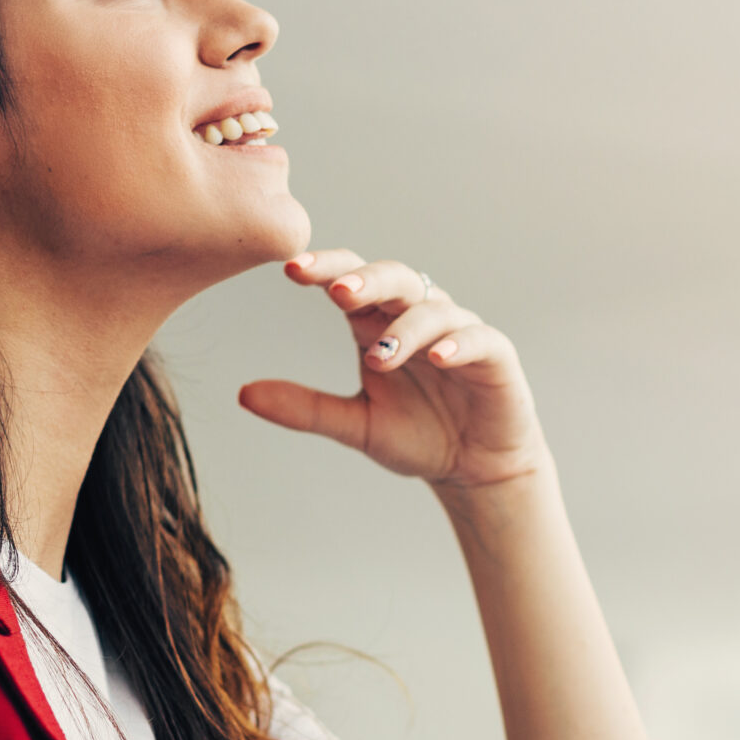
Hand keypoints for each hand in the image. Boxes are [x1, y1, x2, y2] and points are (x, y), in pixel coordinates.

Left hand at [239, 249, 547, 489]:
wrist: (474, 470)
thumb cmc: (418, 437)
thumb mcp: (356, 424)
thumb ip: (306, 408)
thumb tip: (243, 394)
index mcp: (378, 324)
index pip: (351, 281)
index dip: (326, 269)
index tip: (291, 270)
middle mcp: (417, 317)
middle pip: (393, 278)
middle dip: (365, 281)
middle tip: (337, 292)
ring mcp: (459, 332)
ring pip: (432, 307)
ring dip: (405, 328)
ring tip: (381, 356)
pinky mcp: (495, 355)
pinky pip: (479, 338)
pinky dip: (459, 343)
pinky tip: (440, 357)